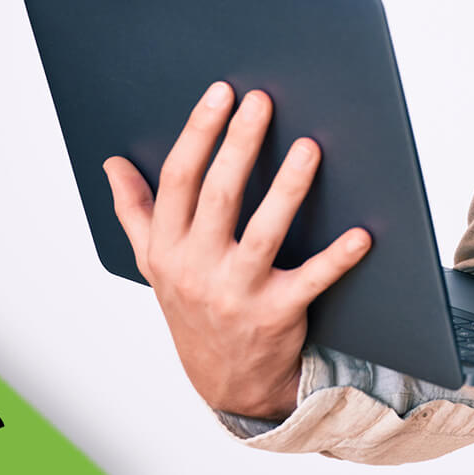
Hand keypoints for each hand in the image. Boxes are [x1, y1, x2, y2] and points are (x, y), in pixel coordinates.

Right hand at [103, 80, 372, 419]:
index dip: (199, 133)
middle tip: (263, 101)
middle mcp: (197, 268)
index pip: (179, 180)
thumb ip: (136, 212)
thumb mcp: (154, 264)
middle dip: (240, 145)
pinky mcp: (278, 314)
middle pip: (219, 196)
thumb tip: (111, 165)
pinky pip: (311, 280)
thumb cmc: (192, 307)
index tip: (221, 94)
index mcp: (168, 248)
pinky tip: (362, 233)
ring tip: (308, 147)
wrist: (225, 380)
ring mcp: (237, 292)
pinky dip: (338, 258)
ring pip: (264, 232)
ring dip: (287, 189)